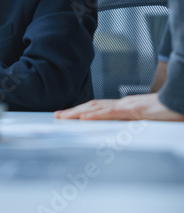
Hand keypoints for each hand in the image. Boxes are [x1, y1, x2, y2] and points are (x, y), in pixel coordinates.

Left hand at [55, 93, 183, 120]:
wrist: (181, 100)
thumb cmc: (168, 111)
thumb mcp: (147, 119)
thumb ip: (133, 122)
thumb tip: (124, 129)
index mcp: (124, 106)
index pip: (98, 107)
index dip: (81, 110)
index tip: (66, 115)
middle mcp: (122, 103)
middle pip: (93, 106)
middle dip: (73, 111)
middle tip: (57, 116)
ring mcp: (128, 105)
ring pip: (98, 108)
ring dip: (78, 112)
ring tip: (63, 117)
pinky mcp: (136, 110)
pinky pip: (113, 113)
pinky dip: (97, 115)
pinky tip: (85, 118)